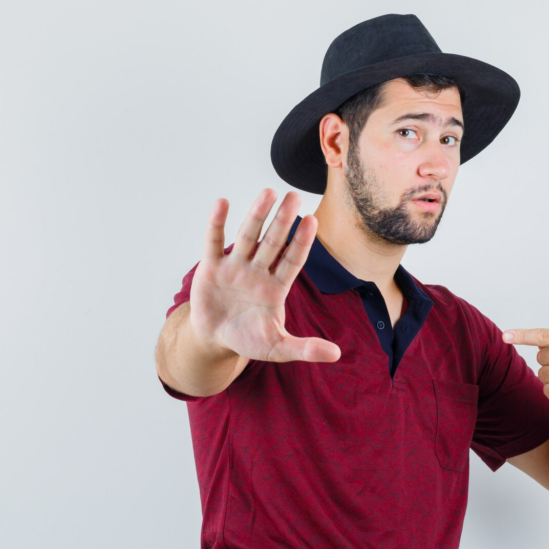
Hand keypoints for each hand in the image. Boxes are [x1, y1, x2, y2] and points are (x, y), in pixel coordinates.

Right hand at [187, 188, 341, 364]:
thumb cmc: (247, 339)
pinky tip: (223, 203)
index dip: (302, 242)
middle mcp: (258, 271)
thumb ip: (304, 348)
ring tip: (268, 193)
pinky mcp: (211, 268)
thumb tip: (336, 355)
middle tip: (294, 196)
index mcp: (276, 287)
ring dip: (257, 215)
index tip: (313, 221)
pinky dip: (216, 223)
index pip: (292, 260)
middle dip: (283, 220)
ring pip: (248, 237)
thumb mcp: (277, 347)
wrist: (214, 339)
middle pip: (272, 242)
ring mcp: (235, 267)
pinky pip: (214, 242)